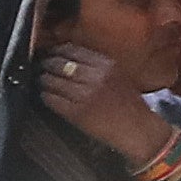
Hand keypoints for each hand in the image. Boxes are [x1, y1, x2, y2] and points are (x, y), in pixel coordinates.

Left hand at [31, 29, 176, 168]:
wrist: (138, 130)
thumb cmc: (130, 104)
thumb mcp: (119, 76)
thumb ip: (98, 66)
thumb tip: (70, 59)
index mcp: (106, 65)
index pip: (72, 50)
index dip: (58, 50)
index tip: (53, 52)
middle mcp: (95, 77)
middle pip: (59, 63)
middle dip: (48, 64)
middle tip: (43, 65)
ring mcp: (84, 95)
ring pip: (52, 81)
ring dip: (44, 80)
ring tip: (42, 80)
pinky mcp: (76, 113)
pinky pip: (52, 100)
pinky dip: (46, 96)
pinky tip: (46, 96)